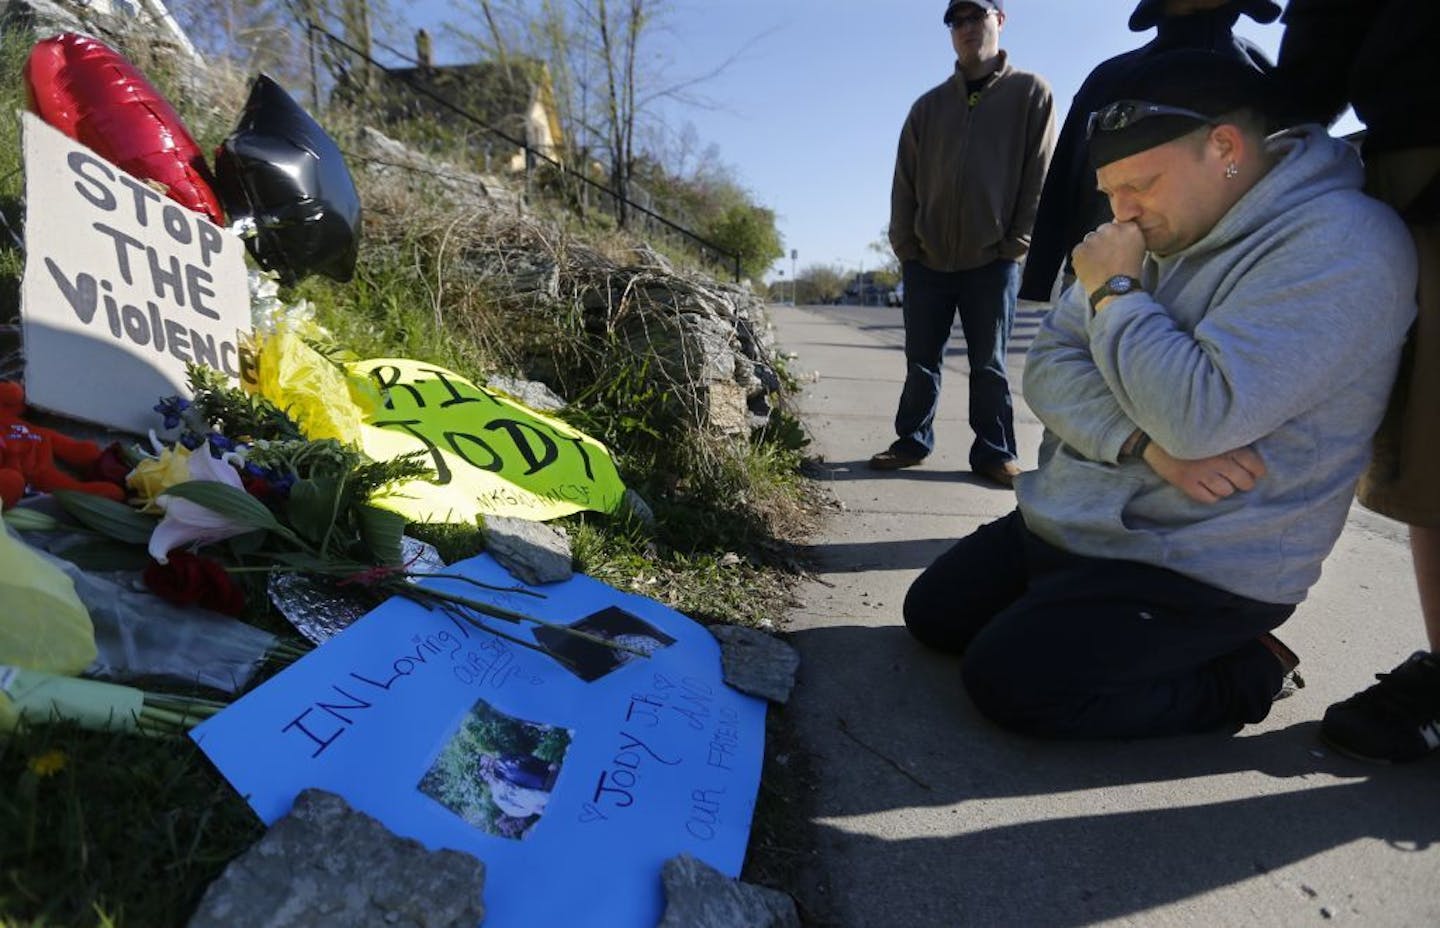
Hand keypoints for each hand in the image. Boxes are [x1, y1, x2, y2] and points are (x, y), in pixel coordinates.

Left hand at [1072, 222, 1144, 299]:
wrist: (1117, 289)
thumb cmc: (1130, 275)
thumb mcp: (1139, 251)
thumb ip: (1129, 238)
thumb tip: (1120, 236)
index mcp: (1130, 229)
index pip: (1119, 225)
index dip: (1116, 237)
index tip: (1116, 247)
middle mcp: (1111, 229)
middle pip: (1103, 230)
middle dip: (1103, 241)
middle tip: (1106, 257)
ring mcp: (1093, 238)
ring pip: (1090, 240)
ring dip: (1092, 249)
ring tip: (1098, 265)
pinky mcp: (1080, 248)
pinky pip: (1079, 250)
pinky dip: (1082, 258)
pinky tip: (1089, 269)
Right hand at [1143, 442, 1266, 503]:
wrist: (1155, 435)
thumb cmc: (1189, 432)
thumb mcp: (1215, 430)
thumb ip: (1233, 441)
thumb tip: (1252, 459)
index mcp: (1228, 444)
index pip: (1256, 467)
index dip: (1255, 472)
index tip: (1251, 471)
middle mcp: (1218, 460)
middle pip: (1245, 482)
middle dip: (1243, 482)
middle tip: (1235, 477)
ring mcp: (1202, 472)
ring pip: (1227, 491)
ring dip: (1226, 488)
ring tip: (1218, 480)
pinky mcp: (1187, 483)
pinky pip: (1210, 499)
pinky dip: (1211, 495)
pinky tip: (1206, 486)